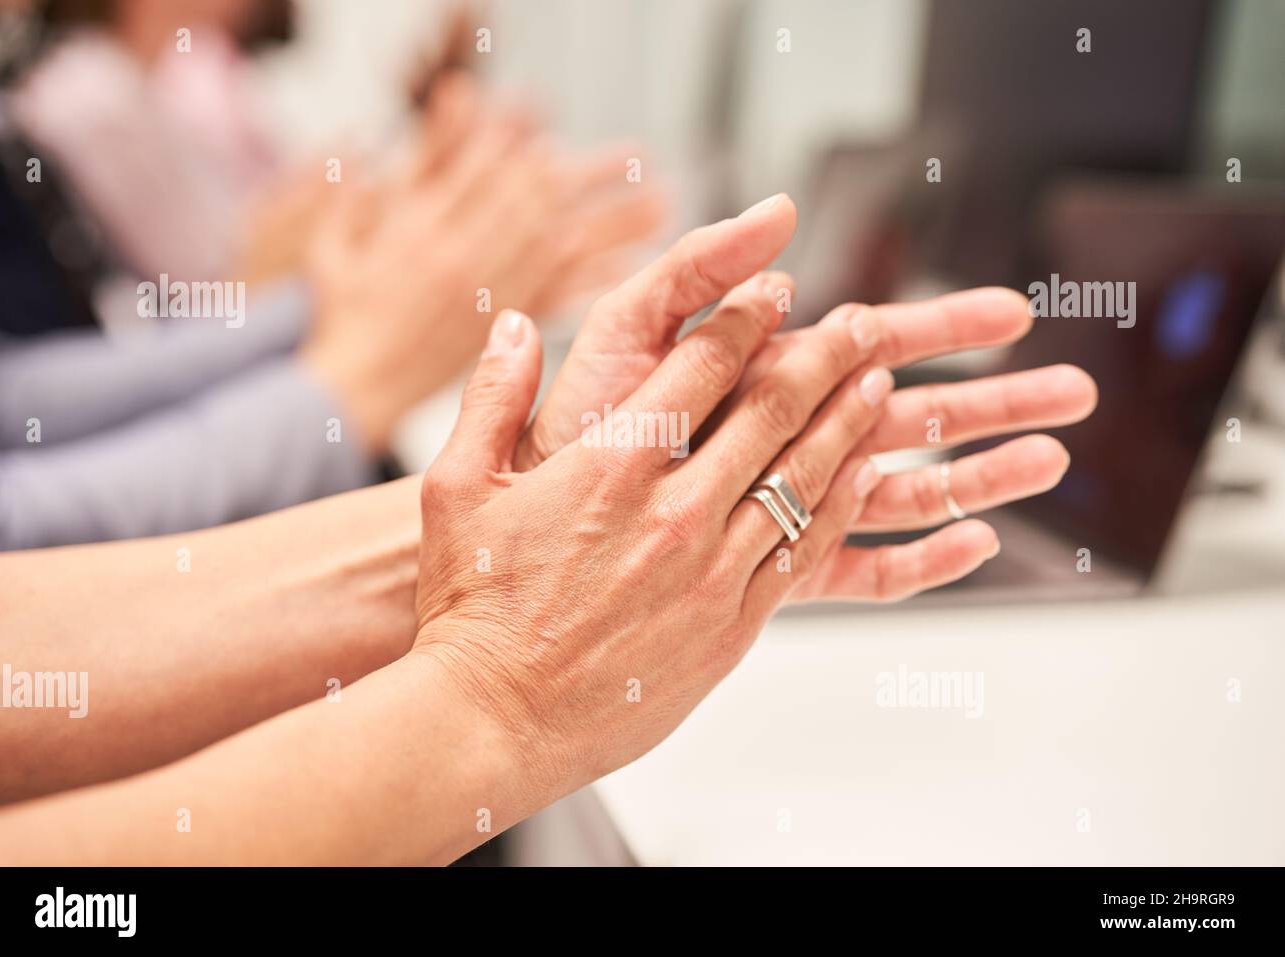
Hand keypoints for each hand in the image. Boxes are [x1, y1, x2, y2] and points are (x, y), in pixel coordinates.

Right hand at [299, 75, 664, 452]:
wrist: (352, 386)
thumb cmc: (344, 310)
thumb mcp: (340, 236)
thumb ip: (379, 177)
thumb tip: (405, 122)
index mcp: (421, 230)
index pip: (480, 173)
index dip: (519, 145)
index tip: (553, 126)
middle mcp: (463, 261)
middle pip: (535, 206)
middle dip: (585, 177)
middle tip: (635, 155)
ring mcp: (487, 299)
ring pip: (559, 250)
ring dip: (612, 225)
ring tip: (660, 204)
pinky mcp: (500, 333)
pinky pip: (558, 303)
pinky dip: (595, 282)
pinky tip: (633, 267)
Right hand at [412, 239, 894, 794]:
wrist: (494, 717)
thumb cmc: (472, 609)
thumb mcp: (457, 488)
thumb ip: (493, 397)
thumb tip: (516, 326)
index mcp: (612, 466)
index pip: (702, 367)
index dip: (748, 318)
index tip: (776, 290)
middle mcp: (674, 511)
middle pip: (772, 413)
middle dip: (825, 359)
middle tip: (860, 325)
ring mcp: (711, 571)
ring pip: (803, 478)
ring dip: (847, 424)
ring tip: (878, 384)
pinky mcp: (730, 626)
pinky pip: (802, 552)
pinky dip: (839, 507)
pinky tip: (862, 478)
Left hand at [515, 195, 1096, 600]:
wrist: (524, 528)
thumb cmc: (569, 426)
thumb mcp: (627, 328)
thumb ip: (698, 270)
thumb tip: (781, 214)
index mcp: (765, 378)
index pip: (872, 344)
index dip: (942, 327)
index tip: (1010, 314)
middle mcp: (785, 442)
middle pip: (909, 416)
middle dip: (991, 398)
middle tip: (1072, 388)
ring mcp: (782, 509)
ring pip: (904, 490)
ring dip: (980, 473)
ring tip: (1054, 457)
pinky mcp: (773, 573)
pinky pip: (862, 570)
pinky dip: (919, 560)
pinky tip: (977, 541)